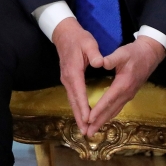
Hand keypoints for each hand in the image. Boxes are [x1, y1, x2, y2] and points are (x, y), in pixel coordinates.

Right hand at [51, 17, 104, 135]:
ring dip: (78, 115)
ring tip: (84, 129)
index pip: (79, 92)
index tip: (88, 119)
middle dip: (80, 117)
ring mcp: (66, 80)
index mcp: (74, 71)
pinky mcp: (68, 79)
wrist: (64, 33)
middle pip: (73, 101)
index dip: (83, 106)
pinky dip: (77, 108)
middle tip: (86, 132)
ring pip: (72, 101)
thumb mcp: (88, 43)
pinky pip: (72, 97)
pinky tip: (82, 115)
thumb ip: (94, 53)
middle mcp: (68, 78)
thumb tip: (101, 63)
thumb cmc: (78, 38)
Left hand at [84, 36, 165, 135]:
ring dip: (103, 122)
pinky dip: (108, 115)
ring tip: (92, 131)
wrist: (150, 55)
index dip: (98, 110)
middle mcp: (126, 93)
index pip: (108, 100)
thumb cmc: (134, 53)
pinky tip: (102, 120)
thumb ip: (111, 59)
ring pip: (114, 111)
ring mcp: (128, 95)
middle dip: (98, 122)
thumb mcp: (122, 53)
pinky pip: (117, 108)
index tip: (88, 119)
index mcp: (123, 84)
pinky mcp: (128, 94)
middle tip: (88, 133)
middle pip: (111, 111)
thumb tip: (100, 63)